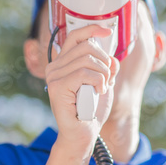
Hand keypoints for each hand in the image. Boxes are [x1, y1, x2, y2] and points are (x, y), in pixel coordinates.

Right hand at [45, 23, 119, 159]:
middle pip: (87, 46)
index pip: (75, 36)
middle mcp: (55, 66)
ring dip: (103, 75)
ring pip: (88, 60)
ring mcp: (54, 76)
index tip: (108, 31)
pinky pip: (85, 73)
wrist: (84, 135)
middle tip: (106, 79)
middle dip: (104, 61)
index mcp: (63, 62)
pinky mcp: (58, 86)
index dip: (92, 29)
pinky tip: (98, 92)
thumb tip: (111, 55)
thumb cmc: (92, 110)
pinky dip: (98, 82)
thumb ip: (106, 66)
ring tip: (101, 88)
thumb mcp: (104, 82)